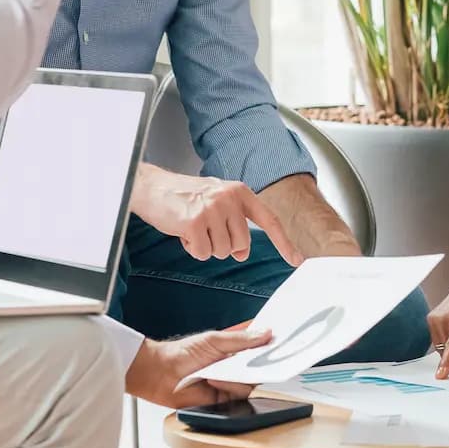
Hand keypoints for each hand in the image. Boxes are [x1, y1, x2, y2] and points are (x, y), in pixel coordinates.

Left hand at [125, 327, 273, 407]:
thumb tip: (266, 333)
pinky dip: (230, 388)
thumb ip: (242, 339)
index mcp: (235, 351)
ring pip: (251, 384)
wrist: (160, 373)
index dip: (271, 348)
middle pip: (259, 369)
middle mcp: (235, 369)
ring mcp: (230, 385)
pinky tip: (217, 381)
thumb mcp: (215, 340)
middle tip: (267, 360)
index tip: (282, 343)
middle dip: (262, 364)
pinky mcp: (224, 401)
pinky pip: (238, 397)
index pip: (260, 350)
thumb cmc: (182, 353)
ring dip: (240, 376)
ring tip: (224, 370)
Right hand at [132, 169, 302, 265]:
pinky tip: (183, 232)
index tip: (297, 260)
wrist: (151, 187)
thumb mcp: (216, 199)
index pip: (268, 220)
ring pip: (222, 251)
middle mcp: (229, 199)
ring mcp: (212, 210)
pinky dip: (193, 249)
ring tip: (192, 227)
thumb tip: (242, 252)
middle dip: (224, 245)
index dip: (283, 242)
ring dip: (206, 246)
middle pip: (242, 245)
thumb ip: (234, 221)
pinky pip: (203, 253)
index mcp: (239, 192)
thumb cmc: (183, 196)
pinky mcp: (194, 223)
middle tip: (206, 230)